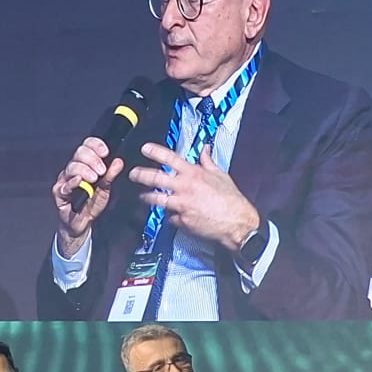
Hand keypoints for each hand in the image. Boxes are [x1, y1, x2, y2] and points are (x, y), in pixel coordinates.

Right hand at [52, 136, 122, 251]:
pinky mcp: (59, 193)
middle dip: (92, 159)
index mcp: (84, 165)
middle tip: (102, 170)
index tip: (105, 152)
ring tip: (95, 178)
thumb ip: (111, 176)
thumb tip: (118, 161)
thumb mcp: (105, 189)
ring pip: (72, 167)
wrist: (80, 223)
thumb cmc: (90, 205)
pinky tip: (79, 181)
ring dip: (85, 170)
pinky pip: (64, 185)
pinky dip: (72, 182)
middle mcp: (73, 169)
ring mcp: (64, 180)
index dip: (95, 145)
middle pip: (79, 154)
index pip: (86, 147)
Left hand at [128, 142, 259, 252]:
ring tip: (142, 196)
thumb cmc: (232, 200)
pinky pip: (171, 217)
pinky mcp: (182, 220)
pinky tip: (173, 216)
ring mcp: (181, 204)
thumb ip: (208, 162)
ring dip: (147, 197)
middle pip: (155, 178)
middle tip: (133, 174)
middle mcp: (184, 187)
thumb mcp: (221, 175)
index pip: (169, 158)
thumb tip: (205, 149)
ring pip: (156, 199)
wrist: (237, 222)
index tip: (145, 148)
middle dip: (140, 174)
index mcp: (194, 174)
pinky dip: (172, 216)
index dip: (155, 152)